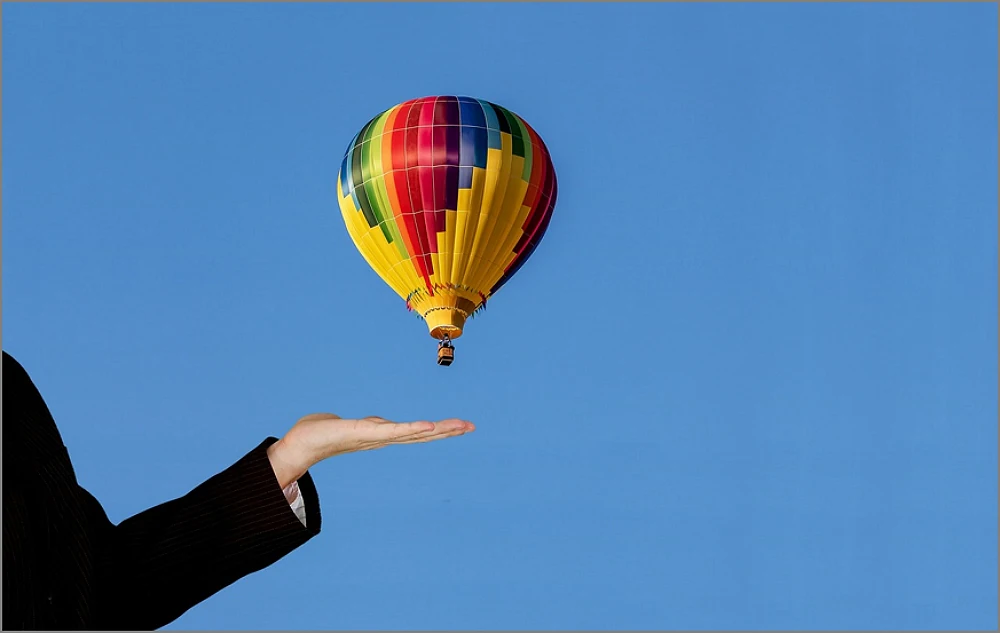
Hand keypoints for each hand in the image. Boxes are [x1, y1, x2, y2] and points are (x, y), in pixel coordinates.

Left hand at [267, 413, 474, 487]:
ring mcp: (376, 436)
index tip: (461, 426)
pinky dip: (412, 430)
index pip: (415, 432)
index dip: (439, 431)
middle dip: (447, 431)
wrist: (299, 444)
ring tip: (458, 426)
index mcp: (382, 435)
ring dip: (437, 430)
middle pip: (421, 434)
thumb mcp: (352, 426)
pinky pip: (393, 431)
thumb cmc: (322, 434)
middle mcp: (383, 437)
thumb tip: (377, 425)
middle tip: (471, 426)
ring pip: (412, 432)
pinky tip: (428, 427)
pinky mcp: (365, 432)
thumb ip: (368, 426)